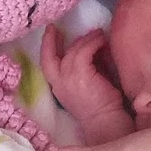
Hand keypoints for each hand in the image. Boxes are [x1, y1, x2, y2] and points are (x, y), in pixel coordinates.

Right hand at [39, 25, 132, 142]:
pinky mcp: (80, 74)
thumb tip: (92, 49)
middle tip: (78, 28)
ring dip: (87, 39)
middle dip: (61, 38)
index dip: (47, 45)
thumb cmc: (101, 107)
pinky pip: (85, 50)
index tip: (51, 30)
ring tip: (99, 35)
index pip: (46, 63)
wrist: (105, 122)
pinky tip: (103, 42)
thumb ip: (83, 68)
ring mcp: (68, 78)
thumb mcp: (85, 85)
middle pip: (55, 54)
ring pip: (73, 50)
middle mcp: (58, 82)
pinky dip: (94, 43)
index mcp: (58, 87)